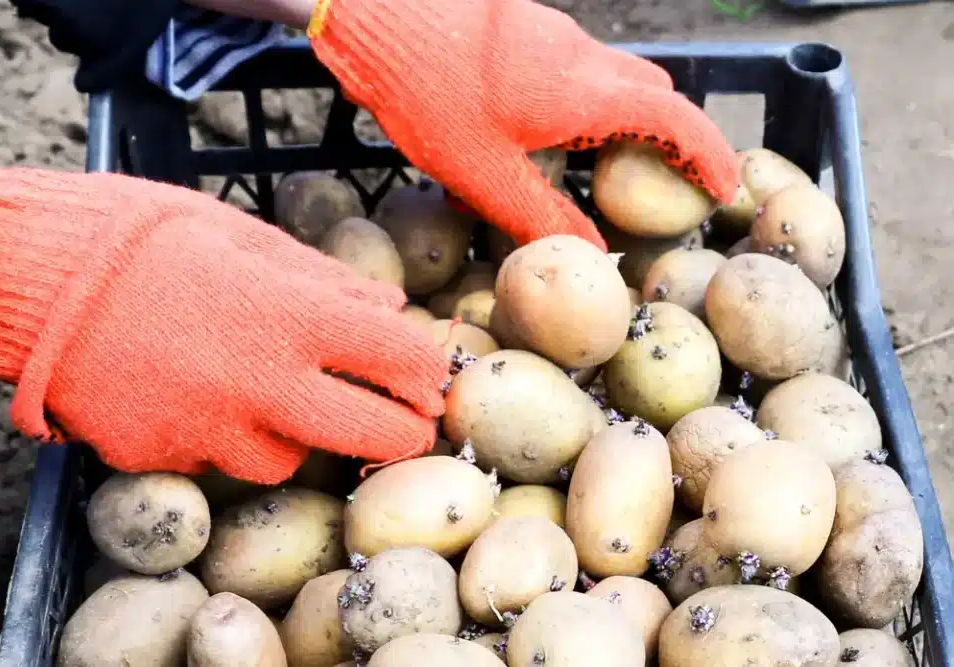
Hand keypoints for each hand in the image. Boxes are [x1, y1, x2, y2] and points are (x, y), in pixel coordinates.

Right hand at [0, 168, 448, 483]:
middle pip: (368, 436)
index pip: (396, 358)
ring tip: (272, 398)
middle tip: (404, 425)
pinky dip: (223, 439)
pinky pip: (215, 463)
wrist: (27, 276)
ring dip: (297, 436)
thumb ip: (324, 279)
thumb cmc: (140, 236)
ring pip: (287, 460)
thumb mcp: (240, 235)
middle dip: (399, 434)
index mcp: (288, 315)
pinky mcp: (160, 457)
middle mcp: (258, 383)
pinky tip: (199, 400)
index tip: (427, 376)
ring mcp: (207, 429)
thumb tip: (390, 308)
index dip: (424, 371)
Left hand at [308, 0, 739, 250]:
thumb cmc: (426, 94)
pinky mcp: (525, 30)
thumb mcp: (482, 173)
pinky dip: (583, 103)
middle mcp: (581, 55)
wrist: (376, 12)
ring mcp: (553, 35)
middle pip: (653, 92)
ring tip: (596, 170)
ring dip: (622, 119)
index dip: (709, 153)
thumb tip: (592, 252)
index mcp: (584, 91)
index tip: (725, 184)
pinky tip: (538, 136)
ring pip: (614, 76)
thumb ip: (541, 215)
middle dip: (670, 136)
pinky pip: (575, 67)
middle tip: (662, 182)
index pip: (674, 118)